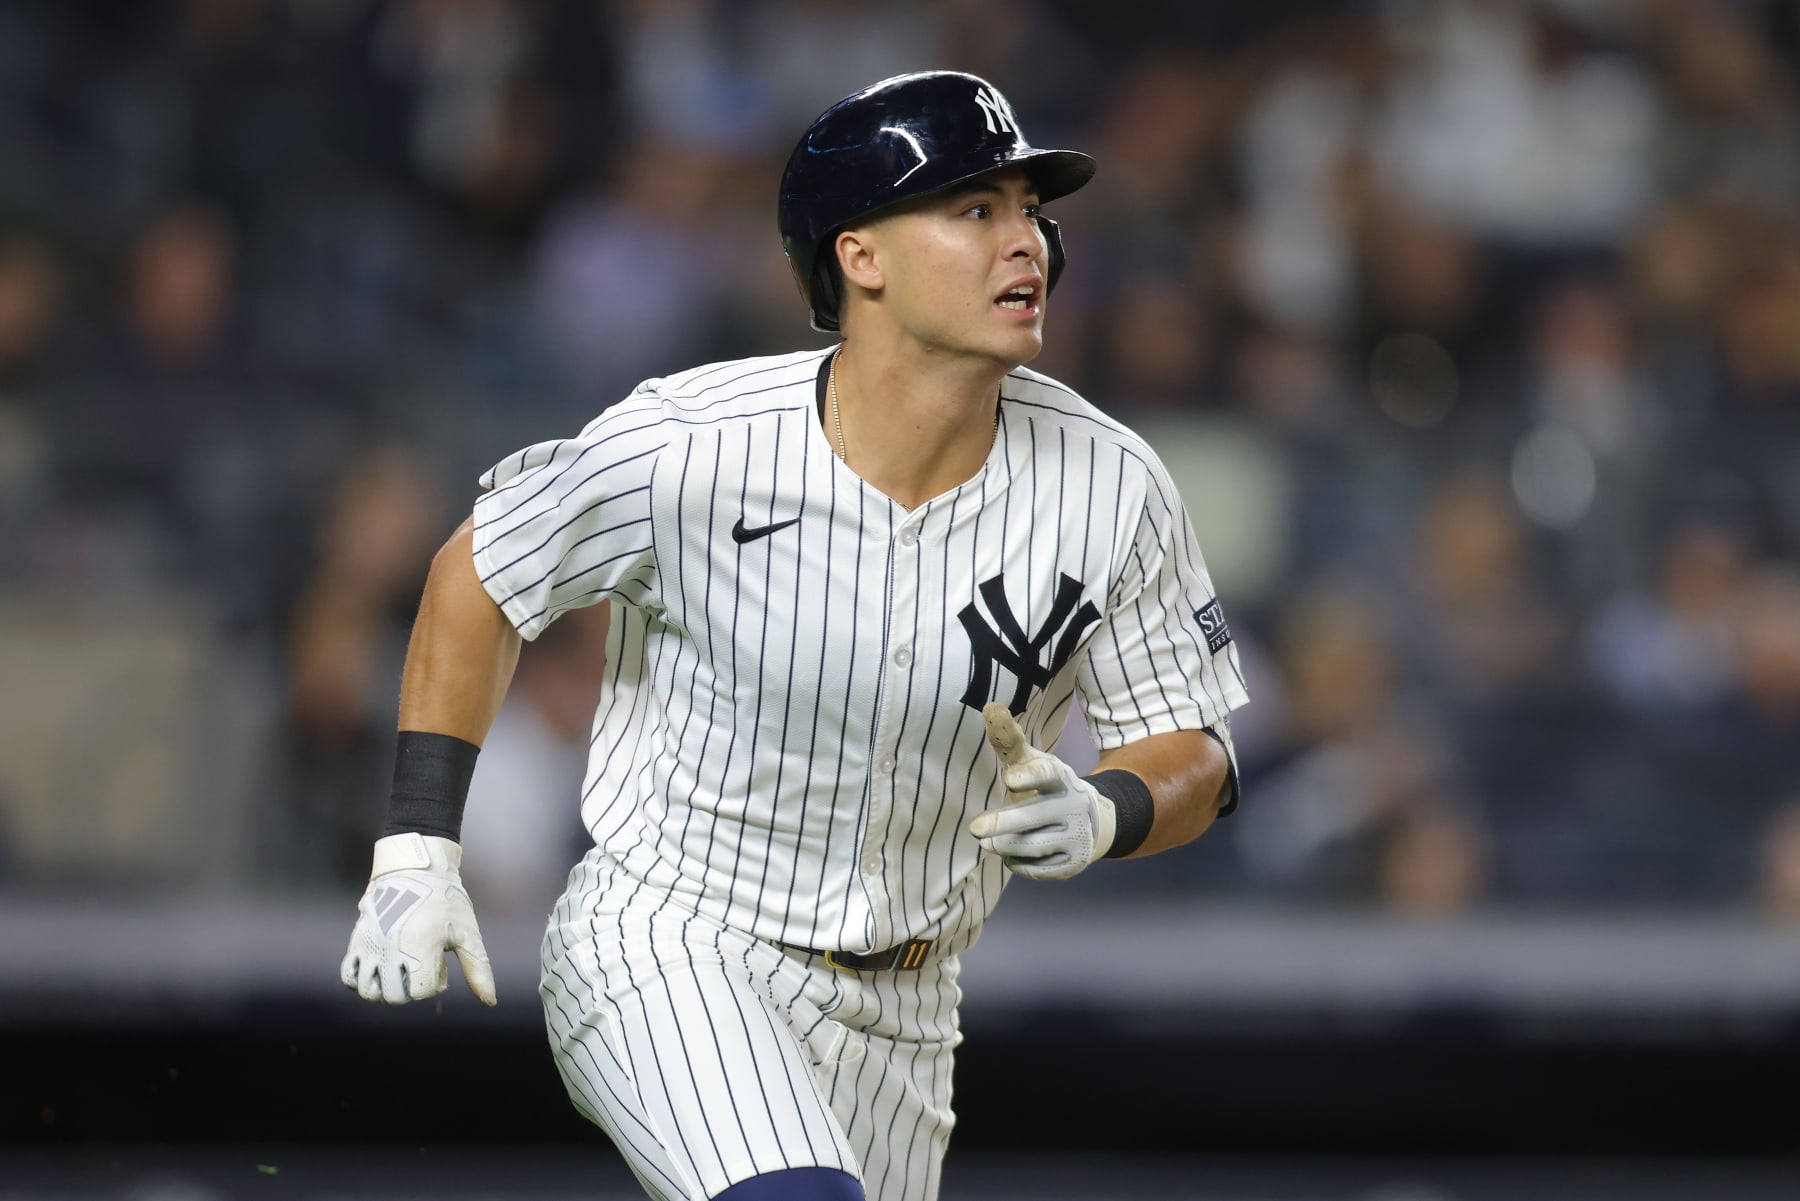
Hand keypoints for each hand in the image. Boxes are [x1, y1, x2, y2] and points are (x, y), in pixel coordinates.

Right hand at [340, 832, 496, 1005]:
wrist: (415, 868)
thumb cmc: (446, 901)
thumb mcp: (468, 933)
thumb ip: (478, 969)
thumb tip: (490, 1002)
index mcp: (420, 949)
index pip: (421, 992)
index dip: (433, 984)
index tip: (439, 963)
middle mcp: (391, 950)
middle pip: (393, 997)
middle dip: (409, 990)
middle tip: (418, 967)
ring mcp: (371, 945)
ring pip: (367, 992)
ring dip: (384, 989)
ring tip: (398, 971)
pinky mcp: (357, 939)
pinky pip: (347, 975)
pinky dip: (359, 980)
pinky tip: (378, 969)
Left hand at [969, 703, 1115, 880]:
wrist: (1090, 821)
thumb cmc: (1047, 787)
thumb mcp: (1031, 762)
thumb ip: (1009, 740)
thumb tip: (990, 707)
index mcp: (1060, 777)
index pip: (1047, 774)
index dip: (1030, 776)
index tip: (1009, 780)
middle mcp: (1073, 806)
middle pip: (1035, 817)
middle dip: (1004, 824)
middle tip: (975, 829)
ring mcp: (1076, 837)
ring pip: (1035, 845)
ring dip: (1006, 845)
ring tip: (986, 842)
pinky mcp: (1073, 863)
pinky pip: (1039, 869)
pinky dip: (1019, 864)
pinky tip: (1009, 855)